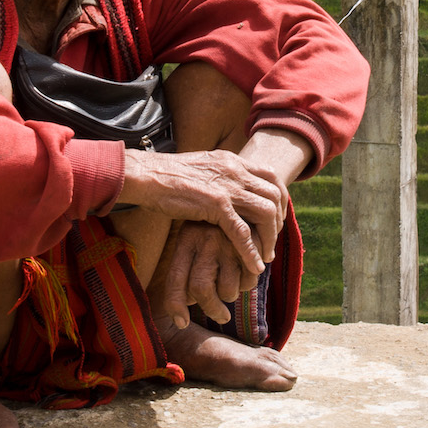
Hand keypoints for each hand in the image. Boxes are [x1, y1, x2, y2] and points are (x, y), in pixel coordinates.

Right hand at [117, 147, 281, 274]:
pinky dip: (251, 252)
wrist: (147, 175)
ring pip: (266, 214)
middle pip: (275, 196)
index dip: (280, 200)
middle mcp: (236, 171)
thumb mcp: (203, 168)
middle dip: (279, 222)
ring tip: (265, 256)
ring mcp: (227, 187)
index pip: (272, 177)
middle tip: (272, 241)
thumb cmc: (167, 176)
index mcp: (233, 161)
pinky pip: (242, 232)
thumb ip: (220, 176)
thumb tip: (229, 188)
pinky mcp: (216, 204)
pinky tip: (254, 266)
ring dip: (270, 238)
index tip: (276, 219)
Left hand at [157, 221, 249, 329]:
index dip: (175, 305)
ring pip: (227, 290)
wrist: (243, 200)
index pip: (175, 279)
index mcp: (186, 239)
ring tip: (232, 283)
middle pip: (200, 289)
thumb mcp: (193, 239)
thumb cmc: (213, 229)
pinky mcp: (252, 246)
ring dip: (231, 296)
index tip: (181, 322)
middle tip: (221, 316)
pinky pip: (249, 282)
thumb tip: (182, 316)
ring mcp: (228, 243)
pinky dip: (248, 285)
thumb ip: (187, 270)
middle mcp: (205, 240)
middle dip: (211, 310)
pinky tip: (246, 272)